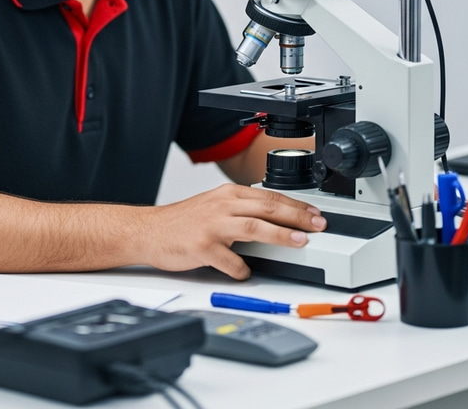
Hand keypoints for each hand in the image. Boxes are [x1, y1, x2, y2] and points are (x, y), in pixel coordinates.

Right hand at [142, 183, 326, 279]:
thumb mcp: (214, 206)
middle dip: (297, 216)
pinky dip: (243, 269)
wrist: (149, 231)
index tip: (315, 214)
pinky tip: (247, 273)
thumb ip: (242, 210)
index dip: (296, 206)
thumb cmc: (183, 222)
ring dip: (281, 235)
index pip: (269, 197)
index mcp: (227, 195)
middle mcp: (222, 206)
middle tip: (318, 225)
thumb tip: (276, 220)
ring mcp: (212, 226)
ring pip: (255, 227)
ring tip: (300, 242)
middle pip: (267, 208)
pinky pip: (231, 262)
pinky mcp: (203, 247)